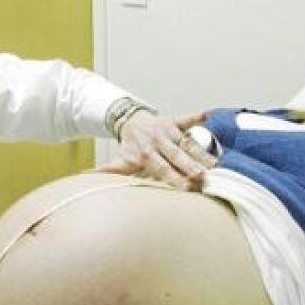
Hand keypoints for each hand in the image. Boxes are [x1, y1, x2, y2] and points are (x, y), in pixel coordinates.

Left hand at [96, 111, 216, 190]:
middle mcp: (158, 142)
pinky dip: (197, 116)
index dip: (175, 179)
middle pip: (178, 157)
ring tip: (217, 163)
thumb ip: (110, 172)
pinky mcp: (175, 120)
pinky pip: (187, 118)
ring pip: (187, 143)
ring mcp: (168, 130)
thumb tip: (87, 178)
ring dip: (202, 152)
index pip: (163, 169)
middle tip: (205, 177)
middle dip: (191, 167)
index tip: (188, 189)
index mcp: (146, 155)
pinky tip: (208, 115)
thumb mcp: (120, 160)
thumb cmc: (130, 146)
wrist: (130, 121)